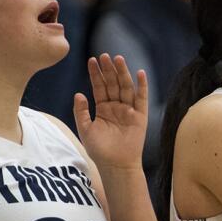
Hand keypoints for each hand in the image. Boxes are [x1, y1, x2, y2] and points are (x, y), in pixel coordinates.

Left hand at [74, 54, 149, 170]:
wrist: (115, 165)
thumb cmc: (100, 150)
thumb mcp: (85, 129)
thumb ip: (81, 112)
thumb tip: (79, 94)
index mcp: (103, 108)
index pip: (99, 87)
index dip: (95, 74)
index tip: (91, 60)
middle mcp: (116, 107)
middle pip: (113, 84)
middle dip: (109, 70)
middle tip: (104, 55)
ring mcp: (128, 111)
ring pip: (126, 88)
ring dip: (123, 73)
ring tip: (118, 59)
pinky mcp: (140, 116)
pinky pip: (141, 99)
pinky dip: (142, 86)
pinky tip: (140, 73)